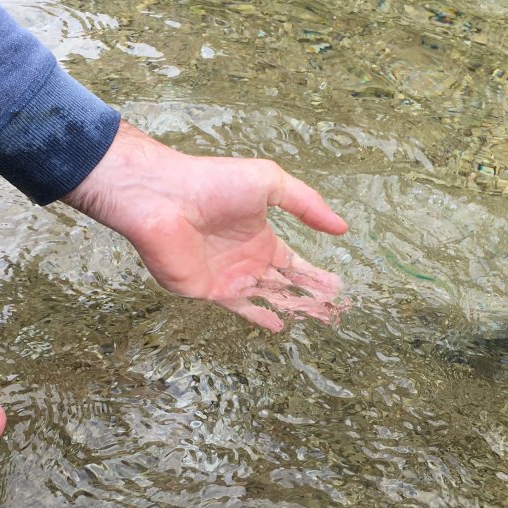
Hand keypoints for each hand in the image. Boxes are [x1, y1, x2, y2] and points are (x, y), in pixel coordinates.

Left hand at [63, 121, 347, 330]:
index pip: (292, 262)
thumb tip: (341, 228)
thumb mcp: (270, 182)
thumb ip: (306, 203)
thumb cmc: (214, 183)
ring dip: (292, 308)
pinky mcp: (208, 289)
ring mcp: (227, 275)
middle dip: (308, 297)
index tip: (336, 287)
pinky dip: (258, 316)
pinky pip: (238, 307)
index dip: (314, 275)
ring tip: (319, 319)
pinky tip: (279, 325)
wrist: (166, 198)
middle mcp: (245, 258)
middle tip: (335, 310)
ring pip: (266, 297)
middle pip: (283, 285)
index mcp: (259, 235)